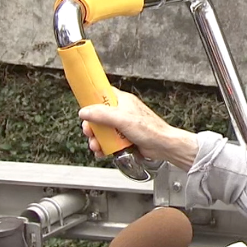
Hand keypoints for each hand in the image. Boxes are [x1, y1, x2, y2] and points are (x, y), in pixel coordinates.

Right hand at [79, 88, 197, 169]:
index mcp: (122, 101)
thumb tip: (84, 111)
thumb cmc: (150, 129)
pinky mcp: (124, 138)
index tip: (82, 107)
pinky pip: (109, 141)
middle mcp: (122, 112)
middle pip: (98, 116)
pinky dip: (104, 147)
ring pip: (102, 130)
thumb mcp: (122, 119)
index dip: (90, 99)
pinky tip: (103, 152)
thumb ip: (102, 114)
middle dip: (92, 126)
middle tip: (90, 133)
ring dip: (97, 139)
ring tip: (97, 146)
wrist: (163, 146)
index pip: (102, 94)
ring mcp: (123, 126)